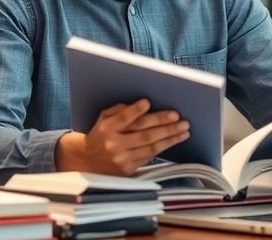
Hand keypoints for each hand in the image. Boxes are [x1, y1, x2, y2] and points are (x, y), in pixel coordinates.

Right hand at [56, 99, 189, 175]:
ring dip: (170, 138)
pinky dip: (163, 147)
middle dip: (164, 125)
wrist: (88, 161)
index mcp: (106, 128)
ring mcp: (122, 158)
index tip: (147, 102)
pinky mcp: (129, 168)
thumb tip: (142, 107)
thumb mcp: (104, 118)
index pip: (123, 119)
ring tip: (183, 130)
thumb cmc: (100, 135)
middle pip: (143, 133)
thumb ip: (120, 111)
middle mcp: (114, 144)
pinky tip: (173, 140)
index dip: (135, 111)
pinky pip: (149, 156)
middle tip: (179, 119)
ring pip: (150, 147)